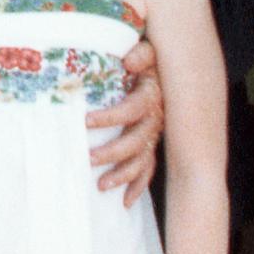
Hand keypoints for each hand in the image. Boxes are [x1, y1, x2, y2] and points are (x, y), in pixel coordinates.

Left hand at [90, 38, 164, 207]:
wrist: (168, 70)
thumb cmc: (146, 60)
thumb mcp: (146, 51)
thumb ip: (141, 53)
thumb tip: (130, 61)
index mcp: (150, 96)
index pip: (132, 110)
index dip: (111, 117)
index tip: (86, 121)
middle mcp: (155, 119)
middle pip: (136, 142)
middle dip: (112, 153)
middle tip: (88, 158)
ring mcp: (154, 135)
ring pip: (141, 160)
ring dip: (122, 175)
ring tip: (101, 186)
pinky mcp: (151, 145)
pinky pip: (147, 169)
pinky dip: (138, 187)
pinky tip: (125, 202)